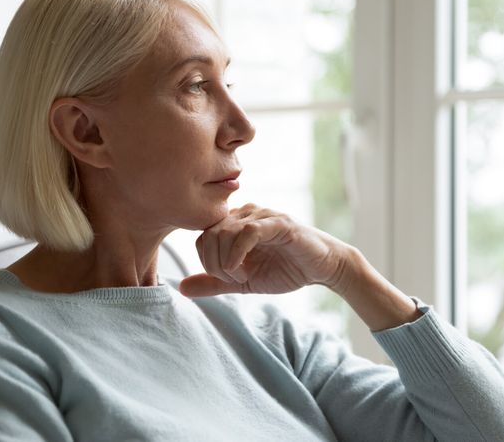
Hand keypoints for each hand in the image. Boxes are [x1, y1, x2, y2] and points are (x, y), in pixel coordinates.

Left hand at [178, 203, 356, 296]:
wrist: (322, 269)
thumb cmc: (285, 270)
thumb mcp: (243, 282)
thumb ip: (213, 283)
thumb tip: (181, 288)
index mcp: (234, 225)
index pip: (202, 237)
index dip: (207, 261)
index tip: (226, 278)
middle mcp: (245, 214)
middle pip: (208, 234)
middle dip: (214, 263)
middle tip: (233, 279)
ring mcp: (261, 216)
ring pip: (224, 232)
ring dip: (226, 261)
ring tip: (242, 276)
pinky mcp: (278, 223)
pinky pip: (247, 231)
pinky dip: (237, 253)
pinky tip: (242, 269)